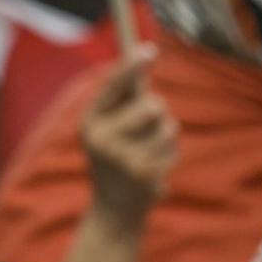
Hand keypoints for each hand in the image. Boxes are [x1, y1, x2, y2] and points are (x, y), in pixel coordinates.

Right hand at [79, 47, 177, 224]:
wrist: (114, 211)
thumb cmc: (117, 161)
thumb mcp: (111, 130)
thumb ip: (124, 101)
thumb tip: (144, 59)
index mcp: (90, 121)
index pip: (111, 86)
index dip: (131, 66)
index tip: (150, 49)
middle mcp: (101, 138)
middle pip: (152, 104)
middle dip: (159, 111)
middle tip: (149, 126)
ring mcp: (122, 158)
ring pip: (168, 126)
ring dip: (167, 135)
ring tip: (150, 152)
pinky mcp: (143, 174)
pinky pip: (172, 148)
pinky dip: (170, 155)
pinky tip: (154, 170)